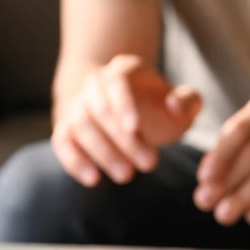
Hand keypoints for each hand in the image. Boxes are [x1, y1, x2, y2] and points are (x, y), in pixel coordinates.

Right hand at [52, 54, 201, 186]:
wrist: (124, 111)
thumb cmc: (158, 108)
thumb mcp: (182, 103)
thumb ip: (188, 101)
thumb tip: (174, 105)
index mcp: (124, 70)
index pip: (117, 81)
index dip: (123, 103)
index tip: (134, 127)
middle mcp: (95, 83)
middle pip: (100, 108)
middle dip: (123, 139)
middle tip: (149, 165)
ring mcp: (77, 105)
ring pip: (79, 125)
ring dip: (101, 152)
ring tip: (126, 176)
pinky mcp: (65, 128)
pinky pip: (61, 141)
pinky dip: (73, 160)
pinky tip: (93, 179)